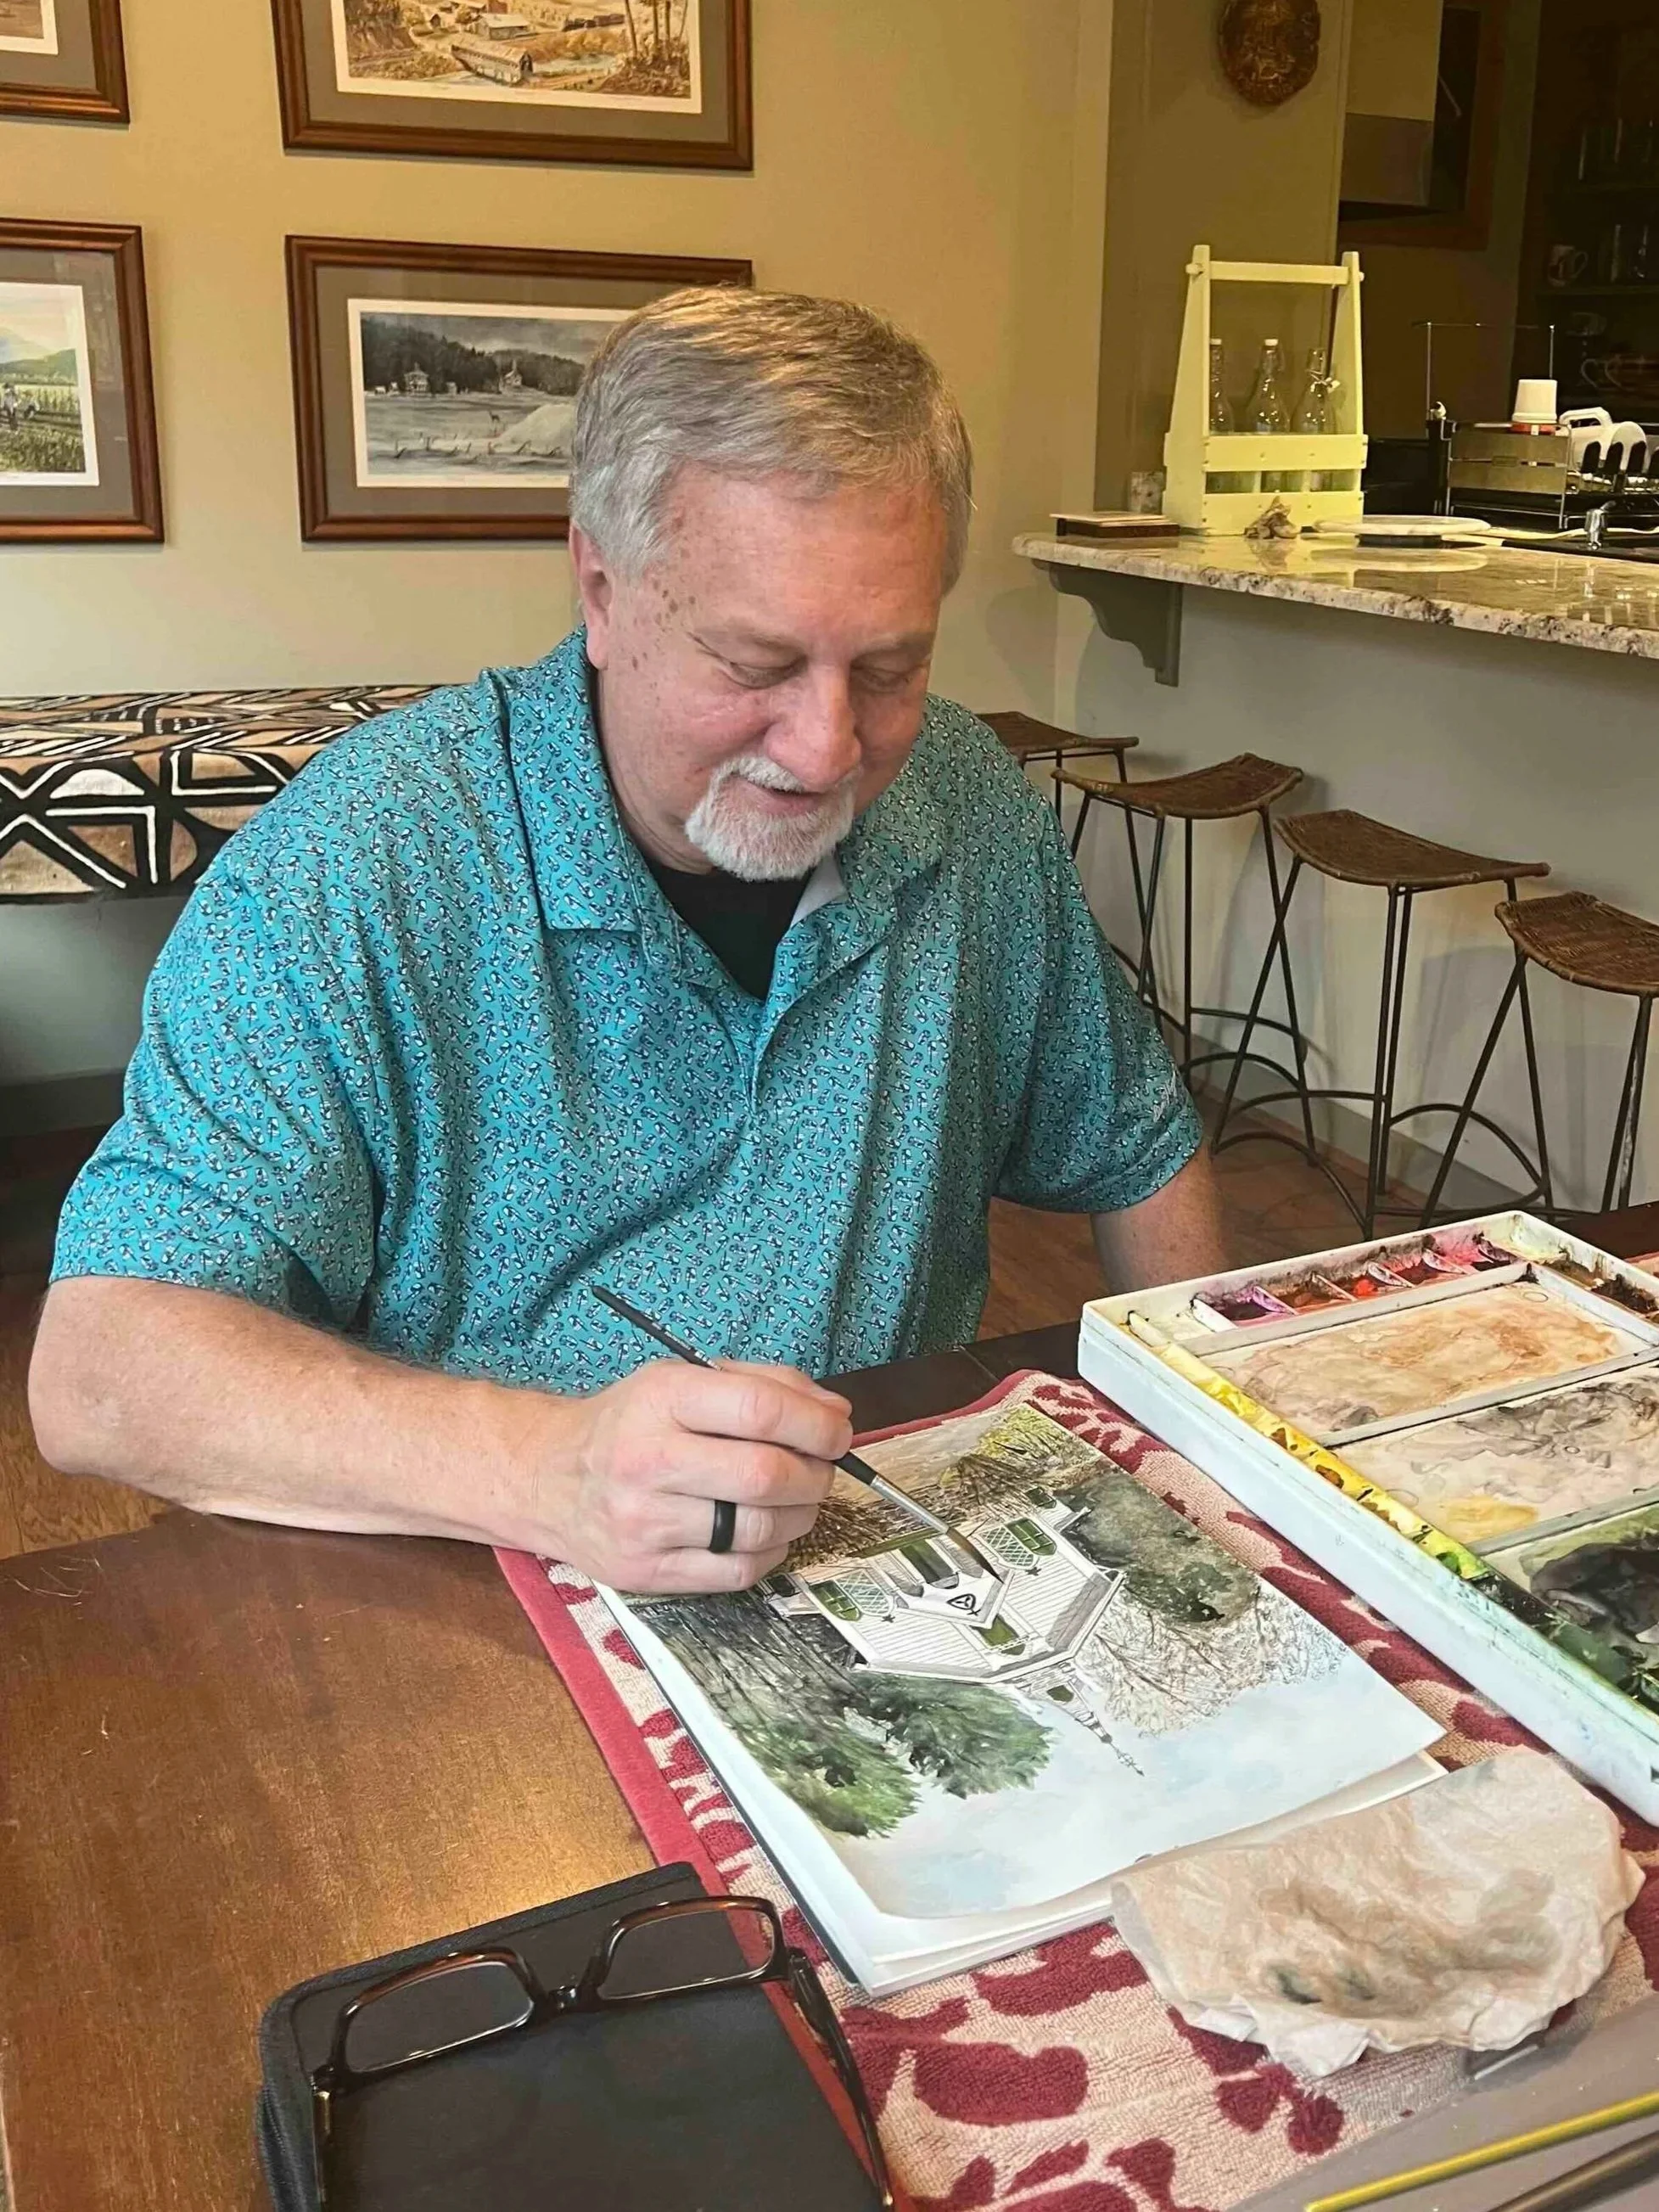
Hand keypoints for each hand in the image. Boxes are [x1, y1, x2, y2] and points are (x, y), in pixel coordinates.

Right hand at [552, 1359, 852, 1593]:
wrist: (548, 1478)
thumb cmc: (630, 1424)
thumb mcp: (683, 1380)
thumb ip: (763, 1385)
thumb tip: (835, 1413)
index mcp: (662, 1399)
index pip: (760, 1410)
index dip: (816, 1424)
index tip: (838, 1432)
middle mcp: (648, 1460)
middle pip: (765, 1475)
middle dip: (815, 1474)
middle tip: (821, 1469)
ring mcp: (645, 1522)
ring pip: (759, 1529)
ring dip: (799, 1515)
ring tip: (794, 1500)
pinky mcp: (647, 1572)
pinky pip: (738, 1572)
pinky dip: (770, 1552)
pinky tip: (763, 1531)